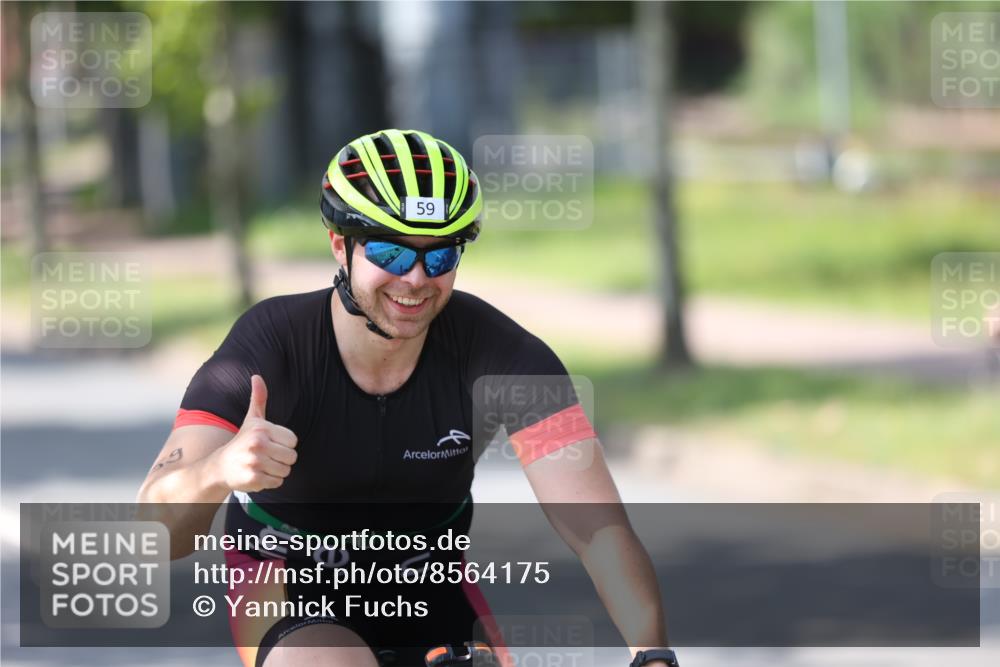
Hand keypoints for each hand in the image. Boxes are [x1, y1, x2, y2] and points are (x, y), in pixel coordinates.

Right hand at [212, 375, 297, 491]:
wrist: (220, 466)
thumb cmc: (242, 441)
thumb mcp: (252, 419)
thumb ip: (259, 398)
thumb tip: (257, 376)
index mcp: (262, 429)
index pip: (293, 441)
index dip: (284, 444)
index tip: (270, 443)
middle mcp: (258, 444)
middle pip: (292, 457)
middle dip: (282, 459)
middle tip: (266, 456)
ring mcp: (255, 462)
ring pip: (286, 471)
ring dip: (276, 471)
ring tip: (262, 465)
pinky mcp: (253, 478)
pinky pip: (277, 482)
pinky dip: (270, 481)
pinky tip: (257, 474)